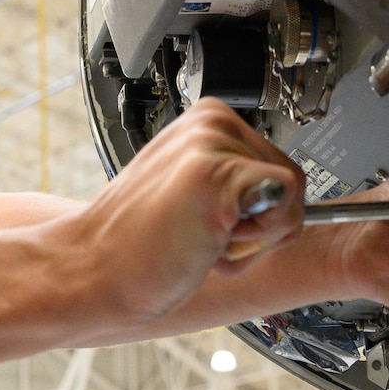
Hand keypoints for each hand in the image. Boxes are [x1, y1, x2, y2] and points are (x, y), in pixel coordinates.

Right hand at [66, 98, 305, 325]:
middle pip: (294, 183)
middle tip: (202, 233)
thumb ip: (240, 184)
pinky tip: (207, 237)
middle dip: (260, 226)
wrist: (94, 269)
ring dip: (254, 238)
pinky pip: (285, 207)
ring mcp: (212, 141)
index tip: (209, 220)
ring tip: (200, 235)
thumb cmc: (141, 245)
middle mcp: (212, 120)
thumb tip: (291, 195)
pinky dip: (255, 241)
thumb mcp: (198, 194)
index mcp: (208, 120)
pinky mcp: (217, 172)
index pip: (279, 169)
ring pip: (294, 197)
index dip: (258, 214)